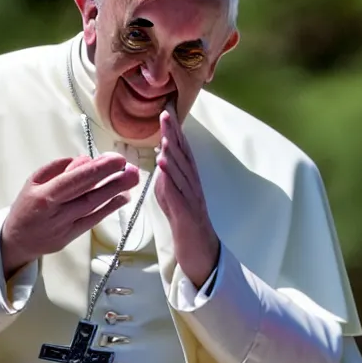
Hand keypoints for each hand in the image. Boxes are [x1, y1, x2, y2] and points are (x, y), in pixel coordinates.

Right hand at [1, 153, 138, 277]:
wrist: (15, 240)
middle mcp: (54, 212)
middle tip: (132, 169)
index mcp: (43, 195)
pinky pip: (93, 221)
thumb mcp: (33, 181)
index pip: (75, 180)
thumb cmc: (26, 206)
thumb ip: (57, 168)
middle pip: (88, 194)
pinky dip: (109, 208)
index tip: (116, 160)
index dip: (98, 170)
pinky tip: (122, 198)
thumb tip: (83, 161)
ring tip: (131, 180)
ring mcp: (64, 226)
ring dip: (114, 193)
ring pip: (93, 207)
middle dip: (112, 180)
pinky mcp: (71, 237)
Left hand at [155, 102, 219, 288]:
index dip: (174, 132)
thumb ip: (168, 176)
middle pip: (184, 156)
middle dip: (174, 134)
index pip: (181, 151)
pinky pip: (178, 191)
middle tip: (165, 114)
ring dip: (173, 152)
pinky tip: (163, 163)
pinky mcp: (186, 212)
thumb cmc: (184, 219)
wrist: (199, 249)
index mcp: (189, 178)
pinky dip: (170, 176)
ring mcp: (191, 197)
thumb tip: (162, 159)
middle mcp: (193, 183)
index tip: (165, 112)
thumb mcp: (172, 194)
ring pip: (182, 171)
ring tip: (164, 135)